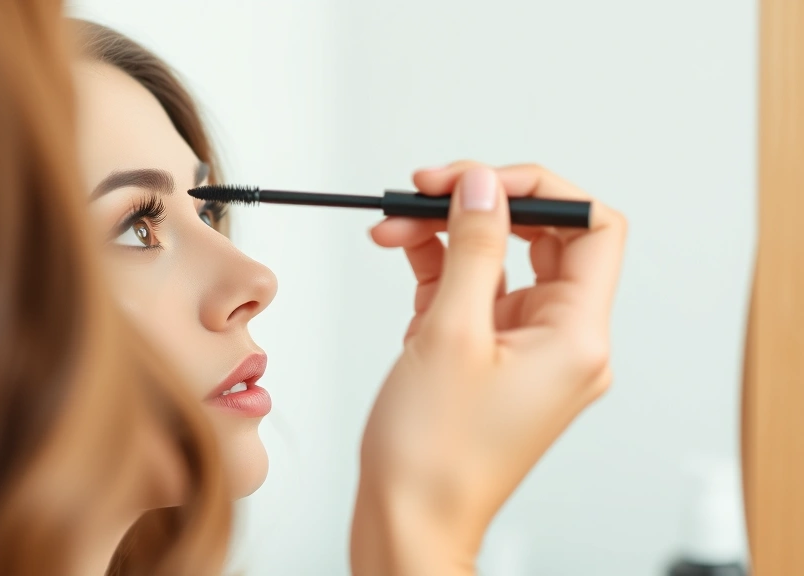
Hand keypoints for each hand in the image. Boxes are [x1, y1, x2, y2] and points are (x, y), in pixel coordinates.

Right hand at [351, 163, 626, 574]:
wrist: (408, 519)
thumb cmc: (433, 457)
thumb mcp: (450, 333)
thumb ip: (474, 247)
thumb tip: (482, 186)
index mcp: (576, 336)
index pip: (591, 228)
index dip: (539, 191)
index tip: (479, 182)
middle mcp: (562, 341)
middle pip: (541, 239)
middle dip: (479, 206)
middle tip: (426, 191)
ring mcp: (526, 350)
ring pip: (500, 263)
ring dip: (448, 236)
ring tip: (394, 225)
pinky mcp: (491, 358)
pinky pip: (476, 295)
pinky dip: (441, 270)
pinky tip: (404, 255)